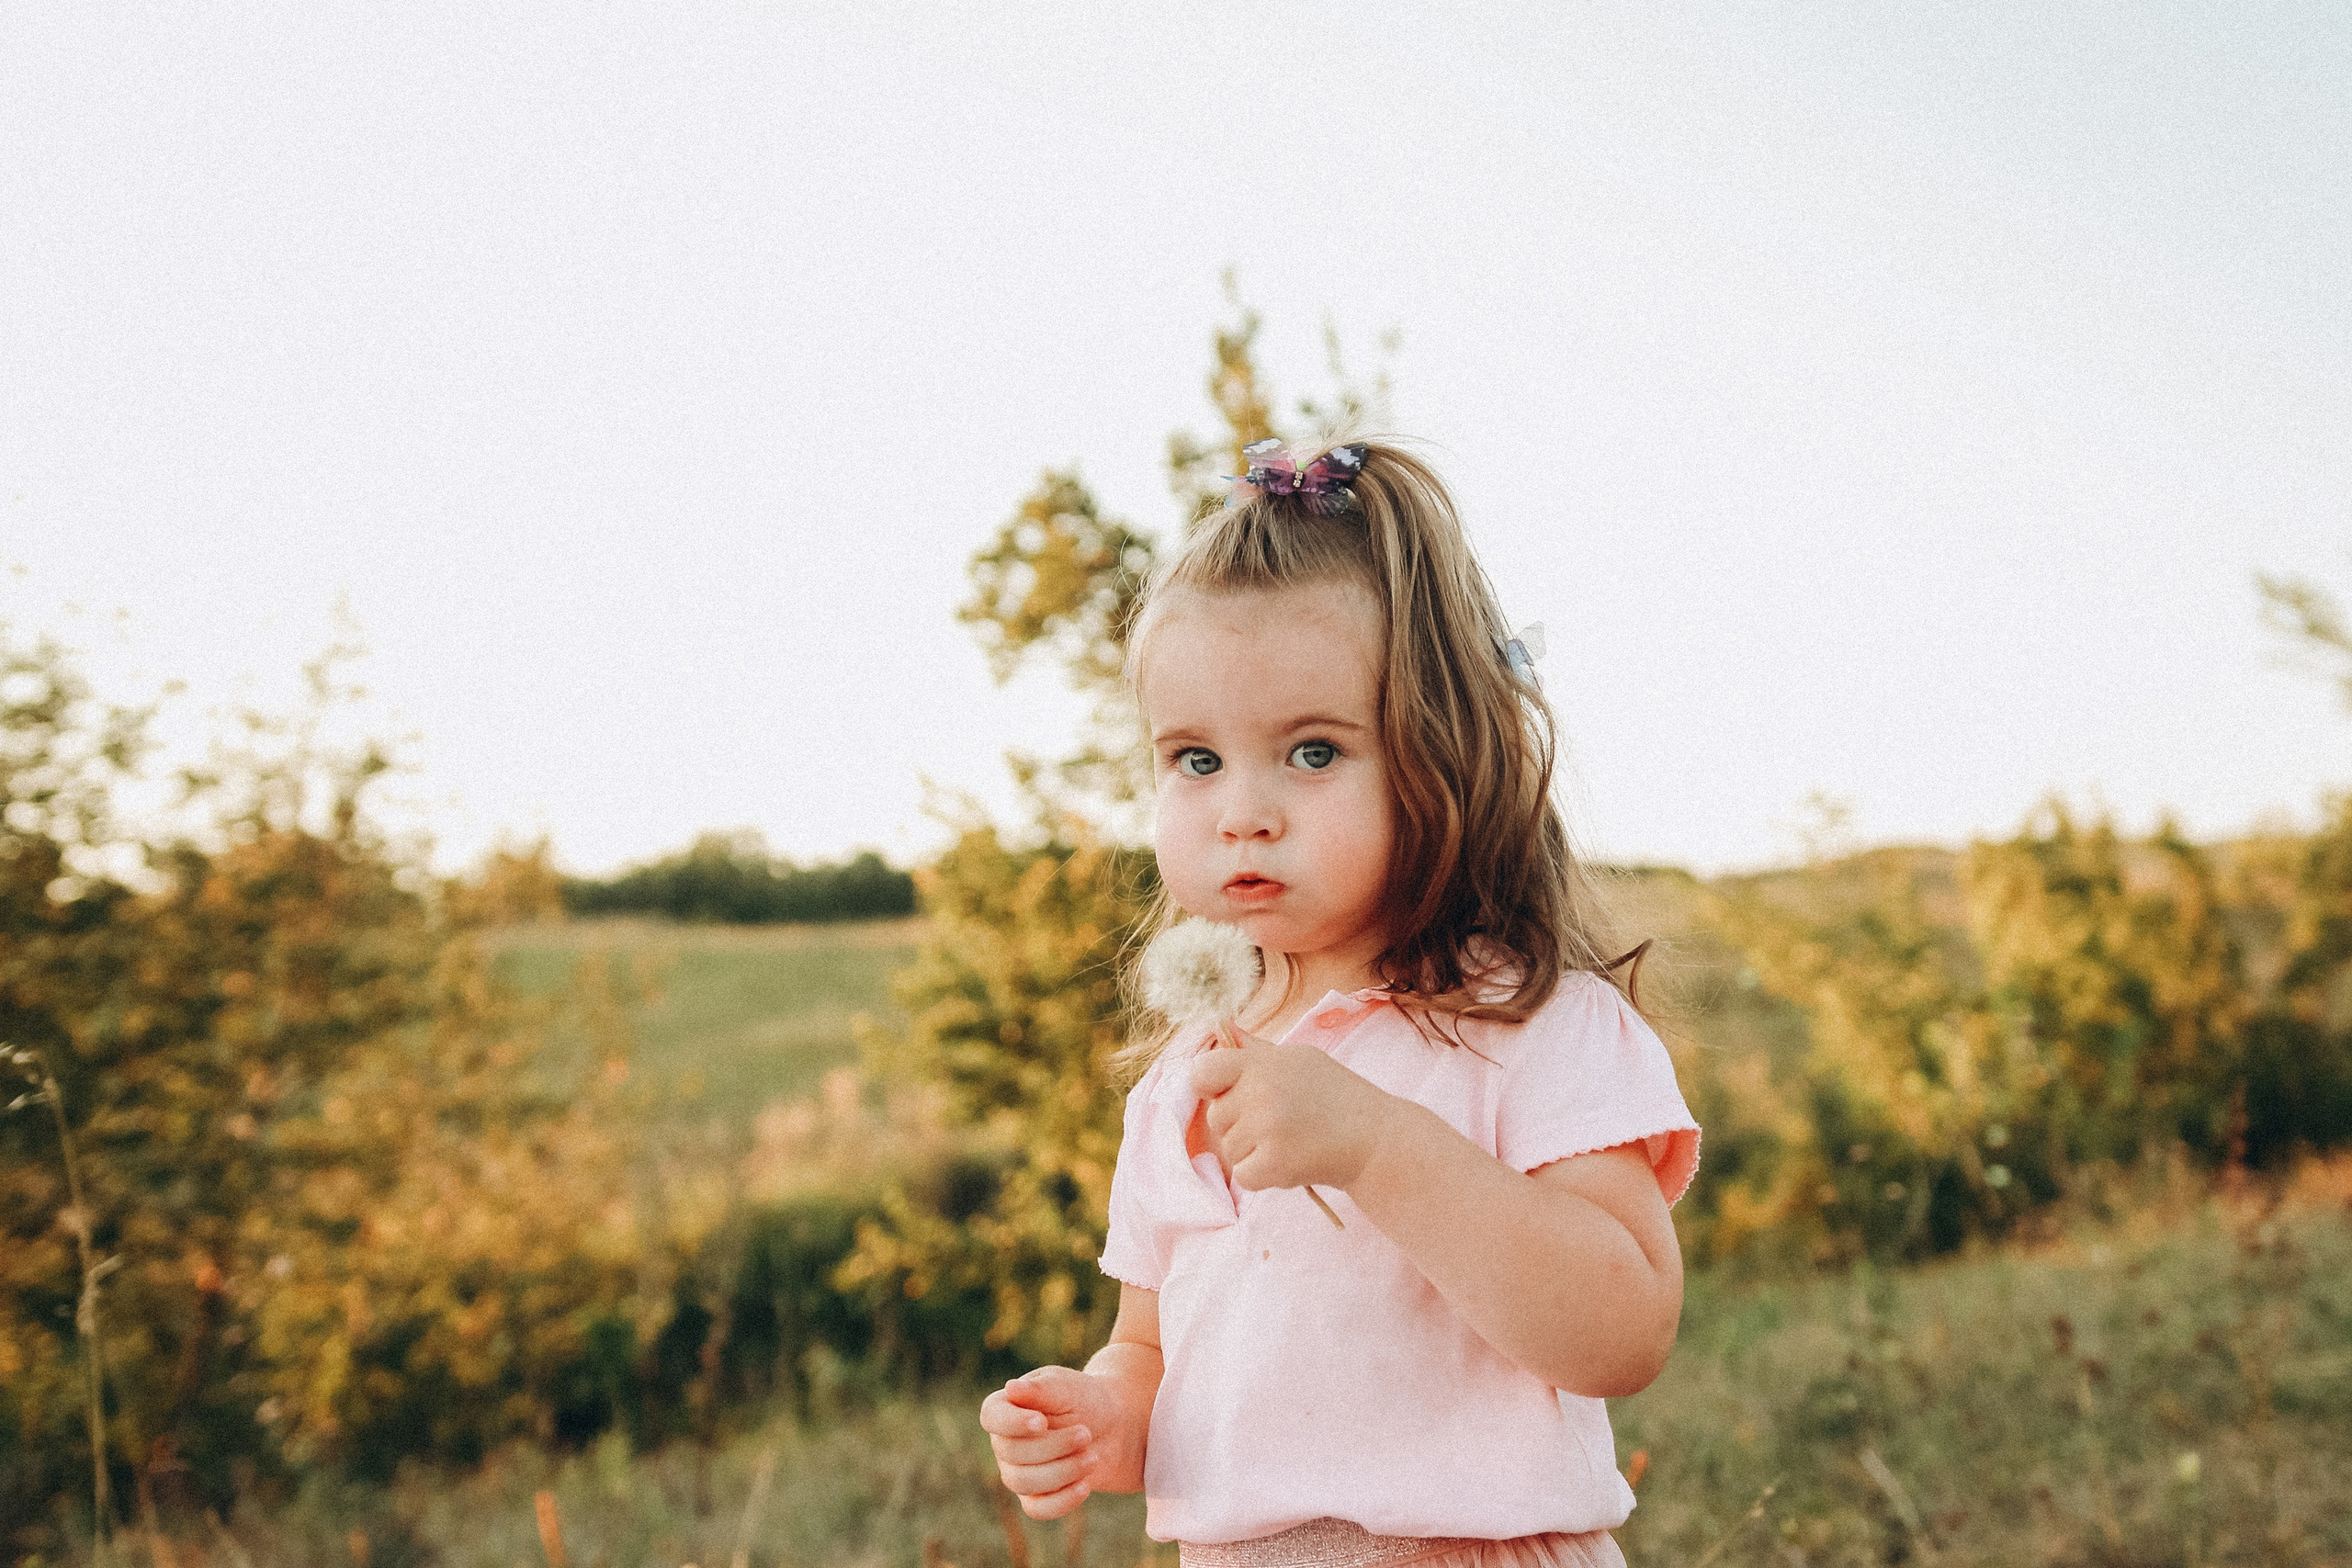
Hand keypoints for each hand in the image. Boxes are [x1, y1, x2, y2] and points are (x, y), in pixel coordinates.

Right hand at [979, 1366, 1109, 1517]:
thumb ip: (1041, 1389)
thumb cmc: (1085, 1401)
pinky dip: (1062, 1500)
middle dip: (1054, 1446)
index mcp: (1006, 1406)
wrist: (1112, 1428)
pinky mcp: (1035, 1497)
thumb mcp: (1067, 1388)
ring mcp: (1016, 1471)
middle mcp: (1005, 1441)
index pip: (992, 1417)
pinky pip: (1037, 1509)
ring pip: (1023, 1482)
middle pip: (1012, 1453)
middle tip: (1086, 1433)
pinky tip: (1085, 1485)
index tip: (1041, 1422)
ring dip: (1063, 1471)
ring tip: (1092, 1457)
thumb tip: (1012, 1388)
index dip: (1012, 1423)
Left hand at [1187, 1037, 1395, 1195]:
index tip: (1230, 1096)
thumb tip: (1222, 1027)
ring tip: (1290, 1142)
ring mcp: (1267, 1127)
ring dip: (1253, 1153)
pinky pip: (1243, 1176)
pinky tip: (1290, 1162)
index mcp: (1261, 1062)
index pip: (1202, 1072)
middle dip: (1240, 1126)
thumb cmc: (1336, 1096)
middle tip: (1280, 1124)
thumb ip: (1256, 1051)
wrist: (1375, 1139)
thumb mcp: (1299, 1059)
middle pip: (1216, 1117)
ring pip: (1229, 1150)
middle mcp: (1260, 1091)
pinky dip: (1262, 1177)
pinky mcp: (1274, 1163)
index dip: (1210, 1087)